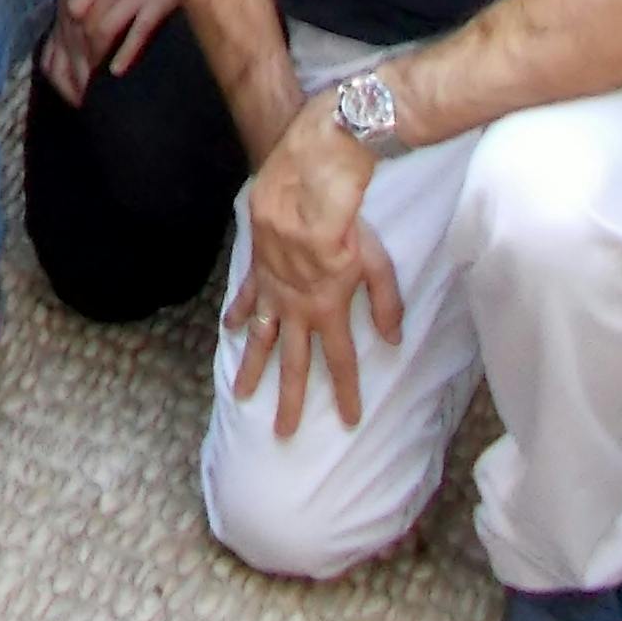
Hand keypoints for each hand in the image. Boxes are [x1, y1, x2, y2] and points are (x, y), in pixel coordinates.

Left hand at [41, 0, 182, 105]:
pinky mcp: (155, 7)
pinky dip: (125, 53)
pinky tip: (116, 70)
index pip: (74, 6)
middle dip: (80, 51)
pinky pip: (136, 34)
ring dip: (96, 55)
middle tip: (78, 75)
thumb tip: (81, 9)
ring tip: (93, 78)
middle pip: (87, 23)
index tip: (69, 48)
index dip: (70, 30)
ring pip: (105, 30)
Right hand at [221, 98, 403, 433]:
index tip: (349, 421)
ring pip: (261, 340)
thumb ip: (386, 303)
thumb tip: (392, 340)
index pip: (342, 363)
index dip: (347, 393)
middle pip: (295, 364)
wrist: (304, 187)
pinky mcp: (258, 271)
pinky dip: (237, 314)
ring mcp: (274, 292)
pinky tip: (229, 330)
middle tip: (285, 433)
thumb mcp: (377, 262)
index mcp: (330, 311)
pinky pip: (246, 298)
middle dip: (292, 401)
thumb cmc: (347, 222)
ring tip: (243, 397)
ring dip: (253, 369)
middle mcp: (298, 310)